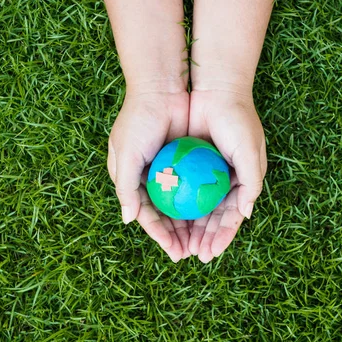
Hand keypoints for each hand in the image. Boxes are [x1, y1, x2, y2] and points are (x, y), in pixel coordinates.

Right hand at [107, 90, 191, 261]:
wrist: (160, 88)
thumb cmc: (138, 120)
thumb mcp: (126, 154)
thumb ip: (127, 188)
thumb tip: (129, 220)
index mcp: (133, 180)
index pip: (148, 216)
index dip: (160, 235)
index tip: (174, 251)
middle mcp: (152, 178)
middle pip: (167, 215)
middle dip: (179, 236)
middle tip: (193, 253)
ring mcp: (172, 170)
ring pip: (184, 204)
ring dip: (193, 224)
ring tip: (205, 241)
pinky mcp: (189, 160)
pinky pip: (197, 186)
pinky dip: (203, 201)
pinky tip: (215, 215)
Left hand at [187, 89, 267, 262]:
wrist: (217, 90)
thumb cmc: (238, 121)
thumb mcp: (250, 153)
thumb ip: (251, 184)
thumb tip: (246, 215)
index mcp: (242, 182)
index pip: (231, 217)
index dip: (221, 237)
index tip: (209, 253)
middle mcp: (223, 180)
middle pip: (212, 217)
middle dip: (203, 238)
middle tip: (191, 256)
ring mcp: (205, 173)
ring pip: (195, 207)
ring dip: (189, 227)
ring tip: (178, 245)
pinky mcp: (188, 162)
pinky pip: (182, 188)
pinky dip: (177, 205)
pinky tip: (168, 220)